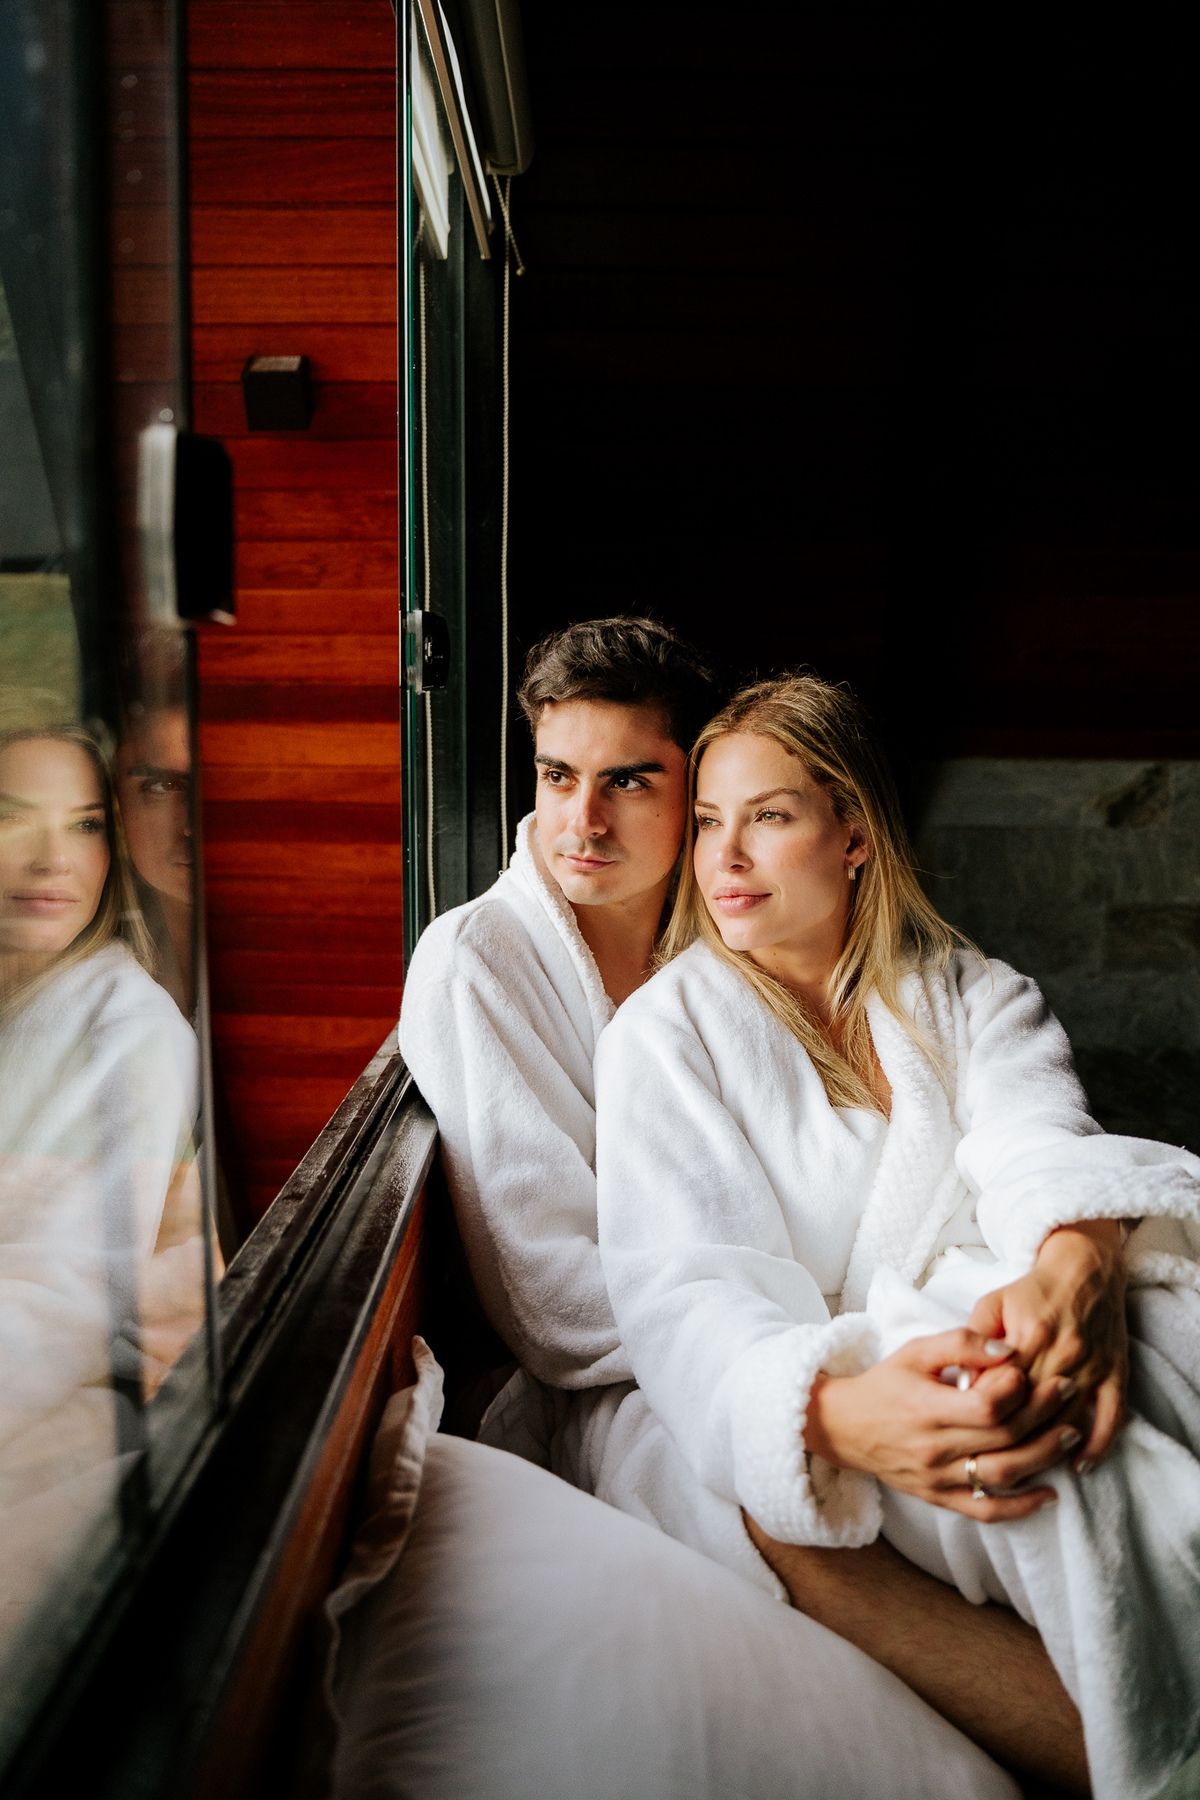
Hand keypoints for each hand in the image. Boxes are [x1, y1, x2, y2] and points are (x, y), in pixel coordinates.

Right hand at [805, 1329, 1082, 1520]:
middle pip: (1003, 1439)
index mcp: (926, 1409)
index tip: (1035, 1370)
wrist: (843, 1426)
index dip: (1018, 1389)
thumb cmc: (885, 1383)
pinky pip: (986, 1511)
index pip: (987, 1407)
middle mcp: (934, 1449)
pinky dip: (1022, 1507)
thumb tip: (1008, 1350)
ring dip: (1043, 1456)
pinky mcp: (939, 1498)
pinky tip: (1050, 1494)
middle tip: (1070, 1390)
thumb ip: (961, 1342)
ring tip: (1071, 1433)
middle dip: (1044, 1414)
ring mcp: (937, 1479)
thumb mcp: (915, 1351)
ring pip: (1002, 1475)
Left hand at [968, 1220, 1127, 1472]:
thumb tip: (963, 1382)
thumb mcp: (992, 1303)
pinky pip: (1110, 1417)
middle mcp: (1063, 1354)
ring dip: (1049, 1448)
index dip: (985, 1413)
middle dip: (1012, 1438)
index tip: (968, 1433)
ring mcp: (1092, 1366)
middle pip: (1035, 1410)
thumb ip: (973, 1340)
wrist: (1085, 1269)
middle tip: (992, 1461)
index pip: (1003, 1388)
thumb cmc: (1032, 1290)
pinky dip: (1096, 1445)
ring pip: (1069, 1419)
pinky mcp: (1114, 1374)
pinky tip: (1079, 1466)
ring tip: (1026, 1471)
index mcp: (1028, 1336)